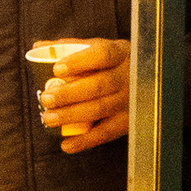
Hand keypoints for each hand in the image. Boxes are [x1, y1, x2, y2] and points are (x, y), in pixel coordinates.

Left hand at [32, 36, 128, 153]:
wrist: (151, 79)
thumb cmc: (114, 62)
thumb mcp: (100, 48)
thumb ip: (70, 47)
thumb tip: (38, 46)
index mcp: (120, 53)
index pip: (102, 54)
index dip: (79, 62)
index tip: (57, 68)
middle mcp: (128, 76)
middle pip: (98, 85)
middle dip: (69, 93)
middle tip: (45, 98)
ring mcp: (130, 101)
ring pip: (100, 109)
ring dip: (71, 116)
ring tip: (48, 118)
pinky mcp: (129, 122)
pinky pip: (106, 133)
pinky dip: (85, 141)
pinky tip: (66, 144)